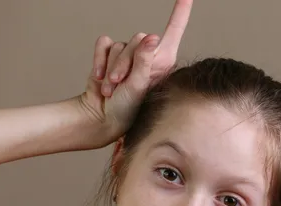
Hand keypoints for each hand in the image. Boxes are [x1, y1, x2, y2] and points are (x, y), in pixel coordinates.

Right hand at [77, 0, 192, 148]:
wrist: (102, 117)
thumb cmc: (128, 109)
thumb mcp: (139, 86)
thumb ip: (145, 61)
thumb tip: (152, 37)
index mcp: (163, 62)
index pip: (174, 31)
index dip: (180, 12)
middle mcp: (148, 56)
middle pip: (137, 38)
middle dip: (125, 62)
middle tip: (120, 84)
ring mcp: (129, 56)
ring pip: (119, 44)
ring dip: (112, 67)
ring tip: (112, 88)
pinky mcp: (110, 55)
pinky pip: (104, 43)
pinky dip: (100, 60)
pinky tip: (100, 78)